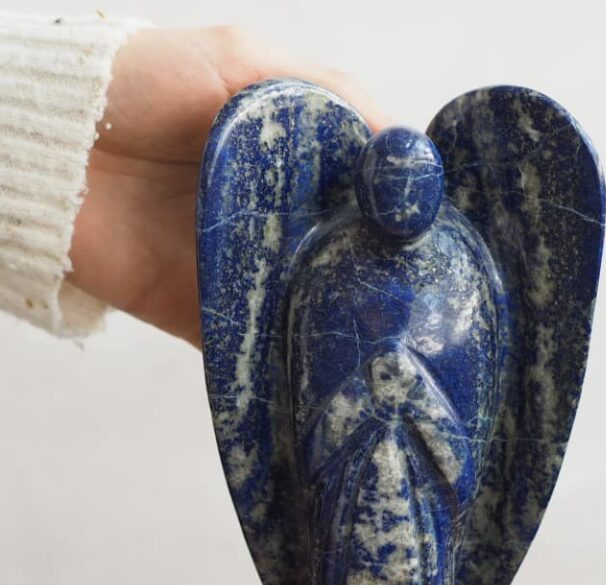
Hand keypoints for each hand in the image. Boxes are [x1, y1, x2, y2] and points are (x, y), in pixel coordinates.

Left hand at [68, 27, 388, 343]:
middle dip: (376, 280)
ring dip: (338, 326)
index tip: (432, 237)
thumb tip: (397, 141)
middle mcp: (274, 219)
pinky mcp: (206, 316)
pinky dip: (283, 367)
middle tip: (416, 301)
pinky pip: (255, 348)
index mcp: (289, 160)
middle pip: (341, 258)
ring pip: (307, 307)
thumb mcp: (239, 62)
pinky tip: (321, 375)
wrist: (49, 155)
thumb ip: (321, 91)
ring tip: (384, 346)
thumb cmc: (136, 88)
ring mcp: (243, 271)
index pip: (360, 193)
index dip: (395, 215)